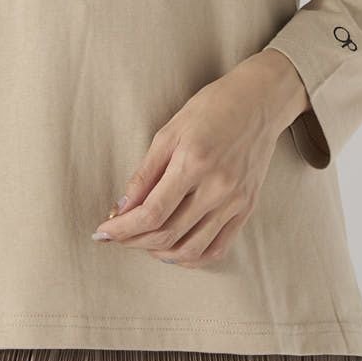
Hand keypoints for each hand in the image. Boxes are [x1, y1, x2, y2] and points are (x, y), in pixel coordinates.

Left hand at [91, 49, 309, 266]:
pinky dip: (191, 257)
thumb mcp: (169, 132)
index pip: (152, 212)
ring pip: (191, 248)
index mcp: (194, 163)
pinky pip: (217, 248)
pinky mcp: (246, 209)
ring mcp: (235, 202)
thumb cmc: (210, 109)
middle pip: (168, 234)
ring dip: (159, 253)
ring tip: (142, 242)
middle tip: (116, 237)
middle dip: (134, 241)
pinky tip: (173, 250)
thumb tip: (122, 207)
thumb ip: (145, 173)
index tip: (102, 233)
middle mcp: (217, 187)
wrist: (259, 103)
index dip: (123, 229)